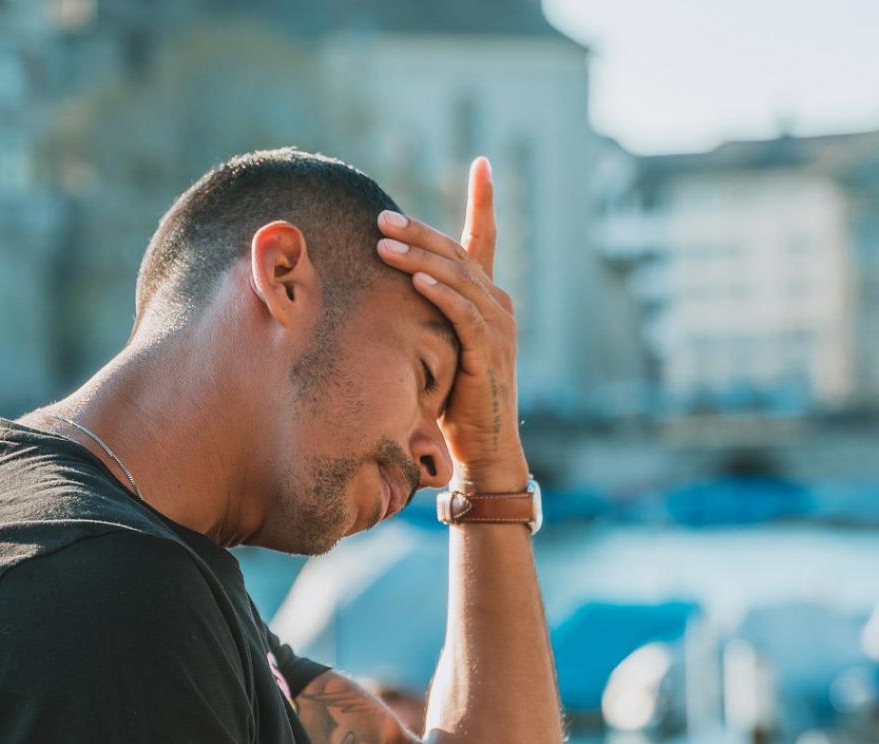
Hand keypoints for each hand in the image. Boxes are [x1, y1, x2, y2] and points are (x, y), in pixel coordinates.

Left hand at [376, 157, 527, 490]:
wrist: (484, 446)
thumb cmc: (454, 399)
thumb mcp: (438, 346)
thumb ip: (424, 315)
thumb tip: (382, 291)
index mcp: (488, 298)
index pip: (486, 239)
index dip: (484, 200)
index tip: (482, 163)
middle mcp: (498, 304)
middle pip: (456, 253)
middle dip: (418, 232)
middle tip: (379, 216)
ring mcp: (498, 326)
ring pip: (457, 278)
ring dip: (418, 258)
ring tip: (382, 243)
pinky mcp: (488, 351)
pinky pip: (462, 314)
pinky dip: (439, 294)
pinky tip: (414, 280)